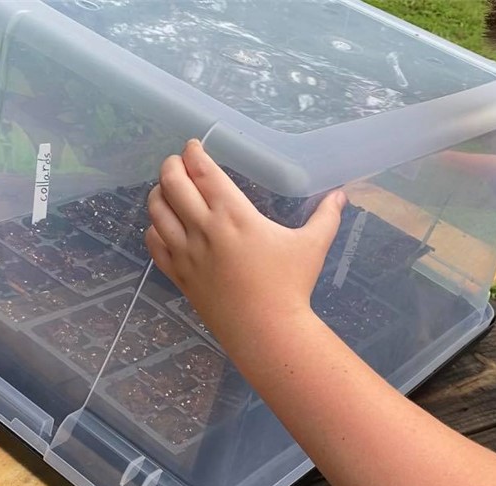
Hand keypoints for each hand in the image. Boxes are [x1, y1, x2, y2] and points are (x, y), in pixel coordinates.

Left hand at [146, 139, 346, 344]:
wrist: (266, 331)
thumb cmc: (290, 286)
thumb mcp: (313, 246)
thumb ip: (326, 216)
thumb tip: (341, 194)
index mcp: (233, 214)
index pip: (202, 171)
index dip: (193, 152)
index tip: (193, 146)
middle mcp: (204, 228)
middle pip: (172, 183)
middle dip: (171, 165)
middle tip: (178, 162)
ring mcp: (186, 253)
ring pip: (157, 211)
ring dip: (159, 193)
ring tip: (168, 188)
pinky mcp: (179, 276)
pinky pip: (154, 244)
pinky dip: (154, 228)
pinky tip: (162, 226)